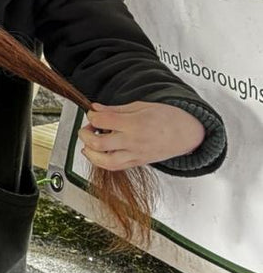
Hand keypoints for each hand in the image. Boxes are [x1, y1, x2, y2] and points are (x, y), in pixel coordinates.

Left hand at [78, 101, 205, 170]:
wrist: (188, 133)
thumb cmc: (168, 117)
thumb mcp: (141, 105)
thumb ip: (115, 109)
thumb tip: (96, 108)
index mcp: (135, 124)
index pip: (102, 121)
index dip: (91, 116)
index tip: (92, 113)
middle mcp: (133, 142)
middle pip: (98, 143)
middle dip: (84, 135)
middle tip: (86, 128)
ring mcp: (135, 155)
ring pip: (105, 161)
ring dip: (90, 153)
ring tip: (88, 143)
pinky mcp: (138, 163)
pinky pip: (115, 167)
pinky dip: (101, 161)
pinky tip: (97, 153)